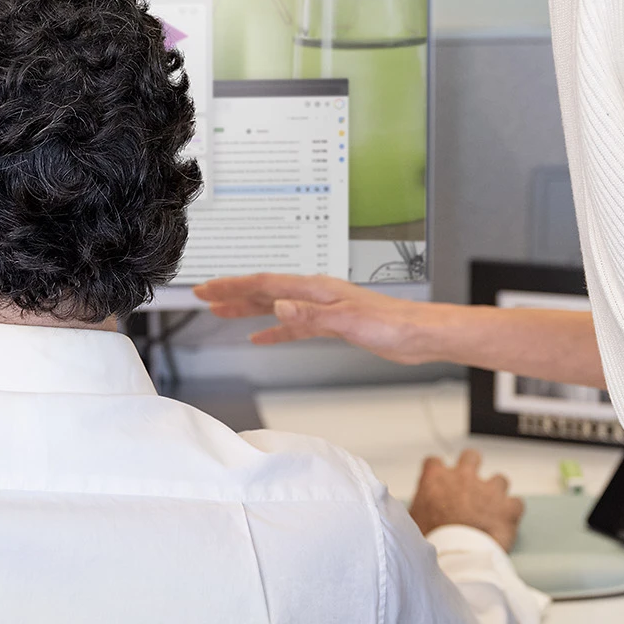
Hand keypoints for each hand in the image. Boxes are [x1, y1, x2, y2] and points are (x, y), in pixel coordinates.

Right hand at [193, 273, 451, 364]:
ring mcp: (323, 308)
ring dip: (247, 310)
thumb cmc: (393, 324)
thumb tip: (278, 307)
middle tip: (203, 297)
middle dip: (232, 293)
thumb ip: (311, 315)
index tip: (207, 290)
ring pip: (275, 307)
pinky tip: (261, 338)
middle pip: (264, 291)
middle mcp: (315, 294)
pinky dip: (274, 331)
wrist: (419, 335)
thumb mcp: (348, 320)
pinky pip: (293, 326)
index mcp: (316, 288)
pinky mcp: (332, 325)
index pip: (264, 284)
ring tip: (222, 313)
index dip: (233, 287)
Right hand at [406, 448, 523, 549]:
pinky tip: (506, 522)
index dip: (438, 472)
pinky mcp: (508, 507)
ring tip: (491, 509)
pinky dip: (512, 512)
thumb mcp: (411, 520)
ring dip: (496, 493)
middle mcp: (463, 477)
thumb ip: (417, 507)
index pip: (434, 462)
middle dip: (472, 468)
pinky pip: (516, 503)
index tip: (439, 483)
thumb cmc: (433, 541)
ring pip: (499, 479)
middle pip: (470, 457)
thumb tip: (409, 510)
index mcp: (436, 478)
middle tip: (469, 487)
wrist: (457, 557)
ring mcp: (488, 490)